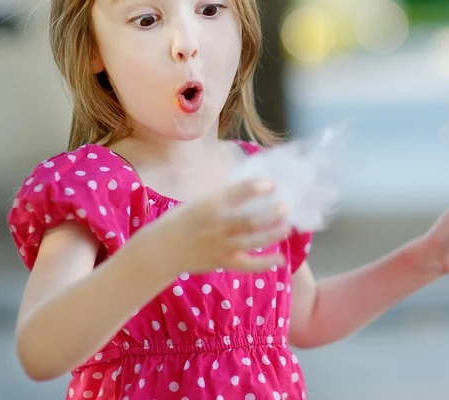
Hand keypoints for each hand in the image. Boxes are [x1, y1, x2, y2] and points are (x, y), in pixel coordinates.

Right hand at [155, 179, 289, 275]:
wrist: (161, 250)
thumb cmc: (180, 221)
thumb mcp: (199, 203)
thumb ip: (222, 199)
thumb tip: (249, 190)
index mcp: (210, 206)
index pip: (237, 193)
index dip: (256, 187)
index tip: (272, 183)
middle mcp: (217, 226)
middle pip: (249, 220)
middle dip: (270, 214)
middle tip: (286, 206)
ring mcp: (220, 246)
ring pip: (252, 241)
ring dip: (272, 234)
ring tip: (287, 227)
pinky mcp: (222, 262)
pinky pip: (247, 265)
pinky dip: (265, 263)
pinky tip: (281, 259)